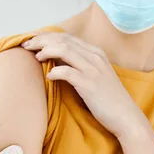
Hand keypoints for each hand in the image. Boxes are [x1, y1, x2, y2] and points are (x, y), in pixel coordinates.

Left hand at [22, 33, 140, 137]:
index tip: (32, 40)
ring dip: (46, 51)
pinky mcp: (90, 84)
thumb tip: (55, 60)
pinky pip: (67, 72)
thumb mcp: (94, 76)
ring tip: (35, 57)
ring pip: (64, 50)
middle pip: (63, 40)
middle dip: (42, 40)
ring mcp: (93, 70)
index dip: (47, 36)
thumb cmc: (107, 99)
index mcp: (96, 53)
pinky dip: (55, 72)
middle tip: (26, 45)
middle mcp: (95, 57)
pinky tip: (49, 77)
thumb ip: (78, 65)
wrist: (126, 117)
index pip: (67, 37)